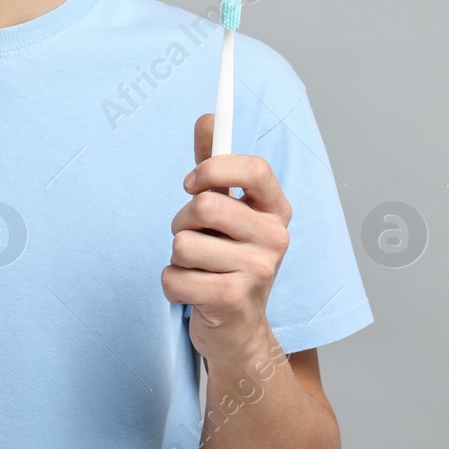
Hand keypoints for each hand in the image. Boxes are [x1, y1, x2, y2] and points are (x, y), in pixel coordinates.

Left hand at [161, 114, 290, 368]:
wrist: (239, 330)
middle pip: (206, 205)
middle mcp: (276, 238)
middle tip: (194, 238)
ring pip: (182, 243)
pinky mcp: (233, 299)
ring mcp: (258, 270)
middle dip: (183, 221)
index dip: (215, 168)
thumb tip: (208, 118)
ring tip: (198, 269)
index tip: (192, 183)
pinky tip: (194, 293)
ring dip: (176, 258)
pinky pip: (173, 277)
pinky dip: (172, 286)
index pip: (254, 168)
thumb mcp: (226, 211)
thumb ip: (215, 166)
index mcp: (276, 210)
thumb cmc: (227, 259)